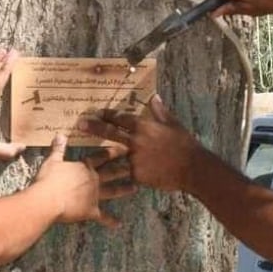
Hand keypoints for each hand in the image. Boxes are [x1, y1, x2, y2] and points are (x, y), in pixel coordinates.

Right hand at [35, 135, 134, 227]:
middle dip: (124, 169)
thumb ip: (58, 149)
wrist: (48, 200)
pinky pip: (103, 217)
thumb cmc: (49, 179)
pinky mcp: (91, 211)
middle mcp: (94, 179)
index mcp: (85, 167)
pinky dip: (111, 221)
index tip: (126, 148)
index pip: (102, 157)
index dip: (113, 152)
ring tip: (135, 189)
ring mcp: (95, 195)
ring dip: (123, 190)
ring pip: (113, 191)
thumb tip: (60, 135)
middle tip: (135, 167)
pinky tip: (119, 224)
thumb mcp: (52, 161)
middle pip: (112, 173)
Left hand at [76, 96, 202, 191]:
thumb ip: (160, 112)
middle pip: (110, 133)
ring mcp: (135, 158)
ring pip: (117, 156)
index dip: (108, 114)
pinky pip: (128, 172)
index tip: (98, 112)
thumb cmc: (185, 144)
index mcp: (144, 127)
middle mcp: (136, 141)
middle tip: (81, 124)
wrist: (192, 168)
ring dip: (106, 155)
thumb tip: (154, 97)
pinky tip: (127, 174)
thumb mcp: (174, 124)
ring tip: (91, 157)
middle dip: (94, 127)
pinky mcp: (137, 174)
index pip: (121, 118)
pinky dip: (128, 172)